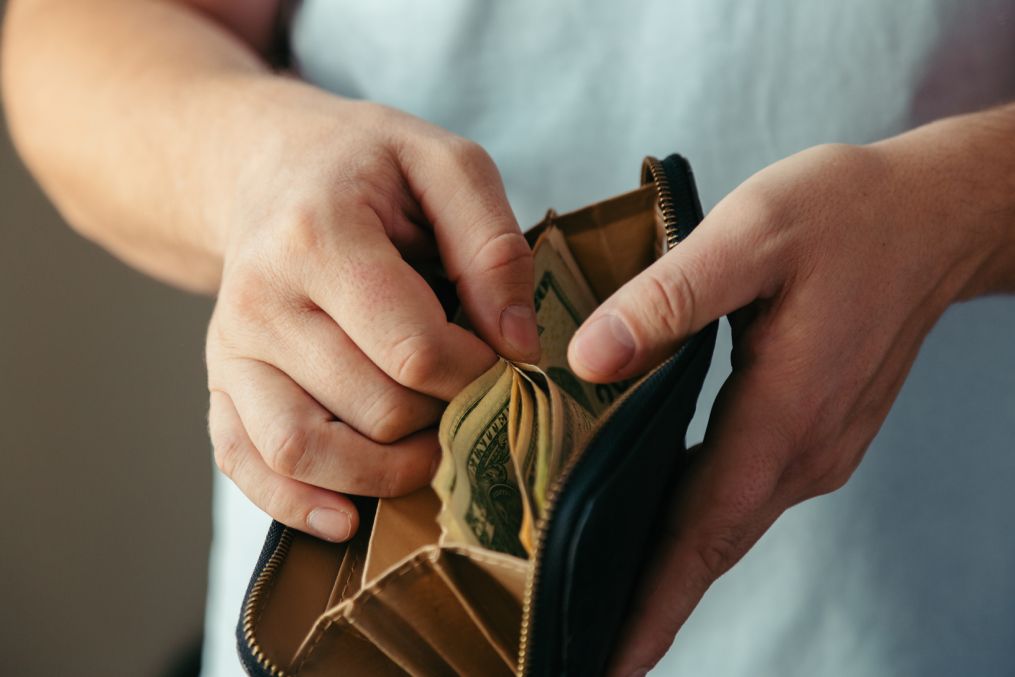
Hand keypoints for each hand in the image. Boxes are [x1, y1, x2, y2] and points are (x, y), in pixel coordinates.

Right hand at [206, 88, 538, 541]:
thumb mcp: (446, 165)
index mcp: (318, 234)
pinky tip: (345, 516)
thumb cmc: (367, 165)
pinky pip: (246, 463)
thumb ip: (493, 246)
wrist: (269, 167)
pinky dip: (295, 503)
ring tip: (430, 450)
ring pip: (306, 448)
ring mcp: (232, 347)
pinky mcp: (221, 381)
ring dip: (385, 471)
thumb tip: (518, 344)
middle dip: (442, 414)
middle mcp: (261, 297)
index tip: (498, 354)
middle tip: (467, 390)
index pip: (414, 349)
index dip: (476, 370)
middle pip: (373, 406)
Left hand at [567, 141, 1002, 673]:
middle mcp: (803, 452)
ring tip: (595, 597)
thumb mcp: (752, 231)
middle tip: (575, 646)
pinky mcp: (815, 433)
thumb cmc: (846, 215)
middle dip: (646, 604)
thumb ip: (670, 297)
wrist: (932, 215)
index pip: (704, 534)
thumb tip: (587, 358)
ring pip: (726, 527)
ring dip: (667, 568)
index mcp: (783, 414)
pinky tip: (653, 522)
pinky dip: (695, 524)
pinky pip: (743, 495)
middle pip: (711, 549)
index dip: (653, 604)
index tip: (606, 664)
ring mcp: (816, 449)